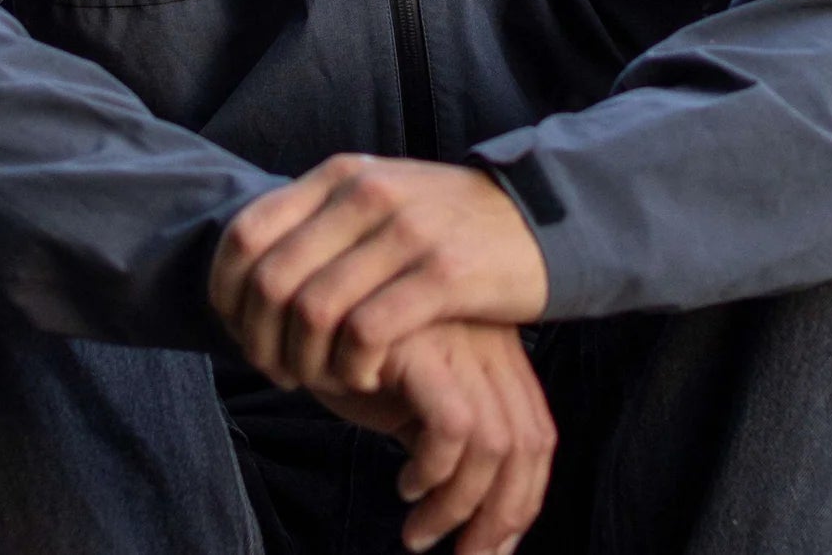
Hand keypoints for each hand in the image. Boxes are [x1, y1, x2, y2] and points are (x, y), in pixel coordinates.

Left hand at [209, 153, 547, 394]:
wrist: (544, 221)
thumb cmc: (450, 224)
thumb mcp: (382, 198)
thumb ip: (323, 219)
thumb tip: (251, 264)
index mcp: (342, 176)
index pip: (247, 232)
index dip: (227, 292)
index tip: (237, 331)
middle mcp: (366, 195)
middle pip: (272, 280)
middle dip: (262, 340)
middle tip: (278, 373)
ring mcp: (405, 233)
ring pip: (313, 311)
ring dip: (306, 362)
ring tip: (322, 382)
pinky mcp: (443, 275)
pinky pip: (368, 331)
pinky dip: (354, 367)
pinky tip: (367, 379)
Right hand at [311, 319, 554, 554]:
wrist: (293, 300)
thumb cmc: (348, 354)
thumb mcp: (410, 396)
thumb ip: (445, 433)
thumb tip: (478, 510)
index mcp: (496, 351)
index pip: (537, 435)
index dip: (523, 500)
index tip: (493, 546)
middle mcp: (487, 341)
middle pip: (527, 443)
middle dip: (501, 516)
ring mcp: (458, 338)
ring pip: (493, 443)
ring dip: (459, 506)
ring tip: (421, 535)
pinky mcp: (422, 343)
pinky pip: (452, 424)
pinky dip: (434, 471)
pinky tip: (406, 486)